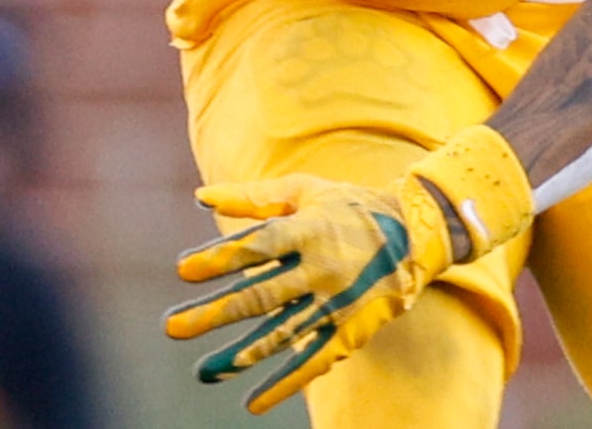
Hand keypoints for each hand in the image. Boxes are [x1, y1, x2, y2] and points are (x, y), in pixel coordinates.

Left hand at [167, 124, 531, 414]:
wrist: (418, 234)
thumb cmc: (347, 206)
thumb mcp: (303, 190)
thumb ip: (251, 197)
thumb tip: (199, 195)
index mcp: (309, 230)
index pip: (258, 246)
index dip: (220, 258)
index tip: (182, 271)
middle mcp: (323, 270)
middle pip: (262, 296)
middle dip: (216, 314)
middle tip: (172, 327)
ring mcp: (338, 305)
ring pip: (284, 334)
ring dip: (241, 355)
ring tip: (203, 370)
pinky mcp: (351, 332)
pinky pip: (315, 361)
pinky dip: (285, 383)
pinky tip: (252, 401)